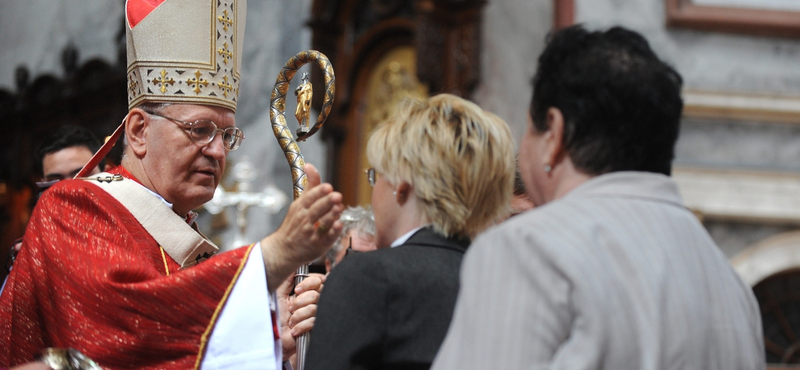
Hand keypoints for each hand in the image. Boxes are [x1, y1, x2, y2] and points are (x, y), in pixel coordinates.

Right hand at [261, 163, 343, 290]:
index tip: (327, 187)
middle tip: (336, 195)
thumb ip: (310, 185)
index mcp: (301, 208)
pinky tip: (339, 225)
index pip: (310, 198)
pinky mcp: (319, 245)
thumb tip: (309, 165)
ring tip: (339, 208)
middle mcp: (305, 220)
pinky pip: (327, 238)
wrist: (284, 250)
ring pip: (322, 223)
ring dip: (331, 215)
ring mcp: (311, 233)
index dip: (319, 192)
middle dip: (326, 202)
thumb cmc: (295, 224)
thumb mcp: (299, 203)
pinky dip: (333, 232)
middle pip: (317, 209)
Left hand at [277, 273, 325, 359]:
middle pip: (318, 293)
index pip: (318, 280)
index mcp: (305, 292)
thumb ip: (287, 278)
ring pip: (315, 308)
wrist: (271, 338)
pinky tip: (294, 329)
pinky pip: (314, 322)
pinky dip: (301, 326)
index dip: (309, 283)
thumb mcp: (278, 292)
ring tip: (291, 320)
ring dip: (299, 315)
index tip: (297, 290)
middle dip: (301, 301)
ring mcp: (316, 315)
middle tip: (291, 308)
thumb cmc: (273, 317)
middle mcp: (312, 302)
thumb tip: (293, 263)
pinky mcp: (316, 328)